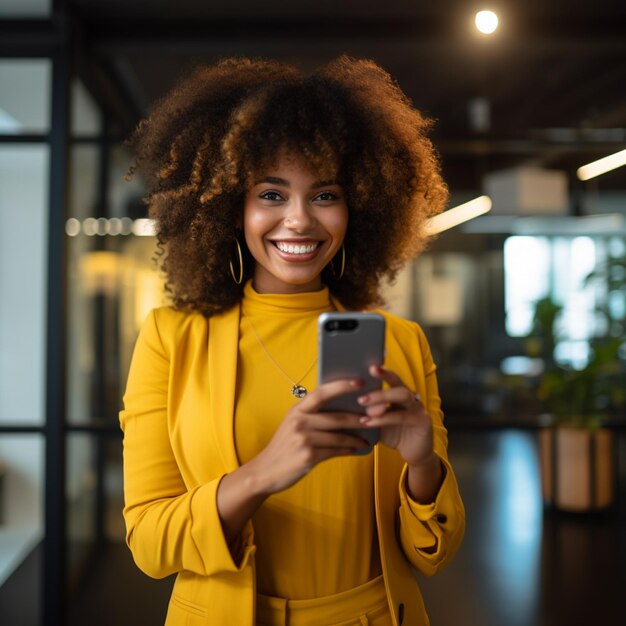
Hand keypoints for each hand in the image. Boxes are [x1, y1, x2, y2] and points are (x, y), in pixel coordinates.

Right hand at [248, 379, 371, 494]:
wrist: (266, 471)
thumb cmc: (284, 446)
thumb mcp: (292, 424)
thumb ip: (311, 415)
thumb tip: (342, 408)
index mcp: (297, 410)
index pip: (321, 393)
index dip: (341, 386)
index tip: (359, 382)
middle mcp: (299, 422)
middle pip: (336, 417)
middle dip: (359, 418)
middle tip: (375, 417)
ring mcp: (304, 439)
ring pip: (339, 437)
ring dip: (356, 438)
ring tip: (367, 438)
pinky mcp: (308, 456)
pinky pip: (335, 451)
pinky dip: (348, 450)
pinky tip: (356, 449)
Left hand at [356, 365, 434, 466]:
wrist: (414, 454)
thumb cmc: (393, 433)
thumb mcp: (377, 419)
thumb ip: (367, 409)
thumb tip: (343, 400)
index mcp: (399, 392)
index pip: (390, 377)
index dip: (381, 371)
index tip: (368, 366)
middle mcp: (411, 396)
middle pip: (397, 382)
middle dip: (381, 379)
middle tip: (361, 385)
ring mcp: (418, 407)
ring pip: (402, 395)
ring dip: (380, 398)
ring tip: (362, 402)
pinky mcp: (423, 421)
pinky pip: (401, 416)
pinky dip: (383, 418)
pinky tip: (368, 421)